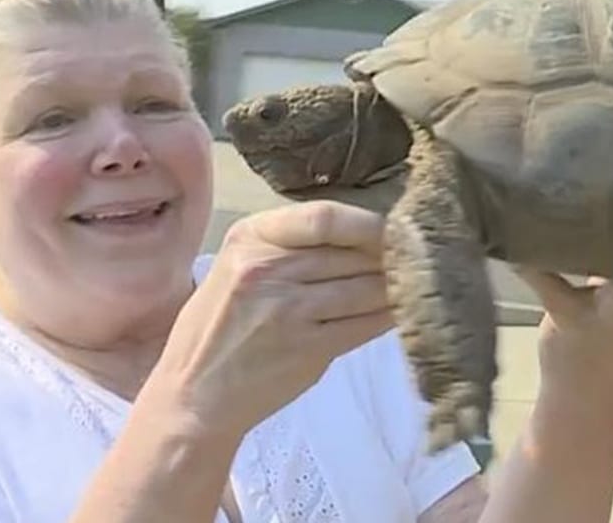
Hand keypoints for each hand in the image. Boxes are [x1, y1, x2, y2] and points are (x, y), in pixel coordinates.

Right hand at [151, 200, 392, 436]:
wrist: (195, 395)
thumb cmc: (216, 327)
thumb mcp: (234, 266)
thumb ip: (286, 246)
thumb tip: (360, 235)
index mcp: (250, 239)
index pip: (324, 217)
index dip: (368, 222)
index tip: (393, 227)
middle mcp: (269, 269)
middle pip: (354, 252)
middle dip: (391, 255)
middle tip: (417, 257)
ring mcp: (291, 311)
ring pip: (368, 287)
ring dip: (398, 285)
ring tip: (415, 283)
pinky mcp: (310, 349)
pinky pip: (367, 323)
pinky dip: (389, 316)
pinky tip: (402, 311)